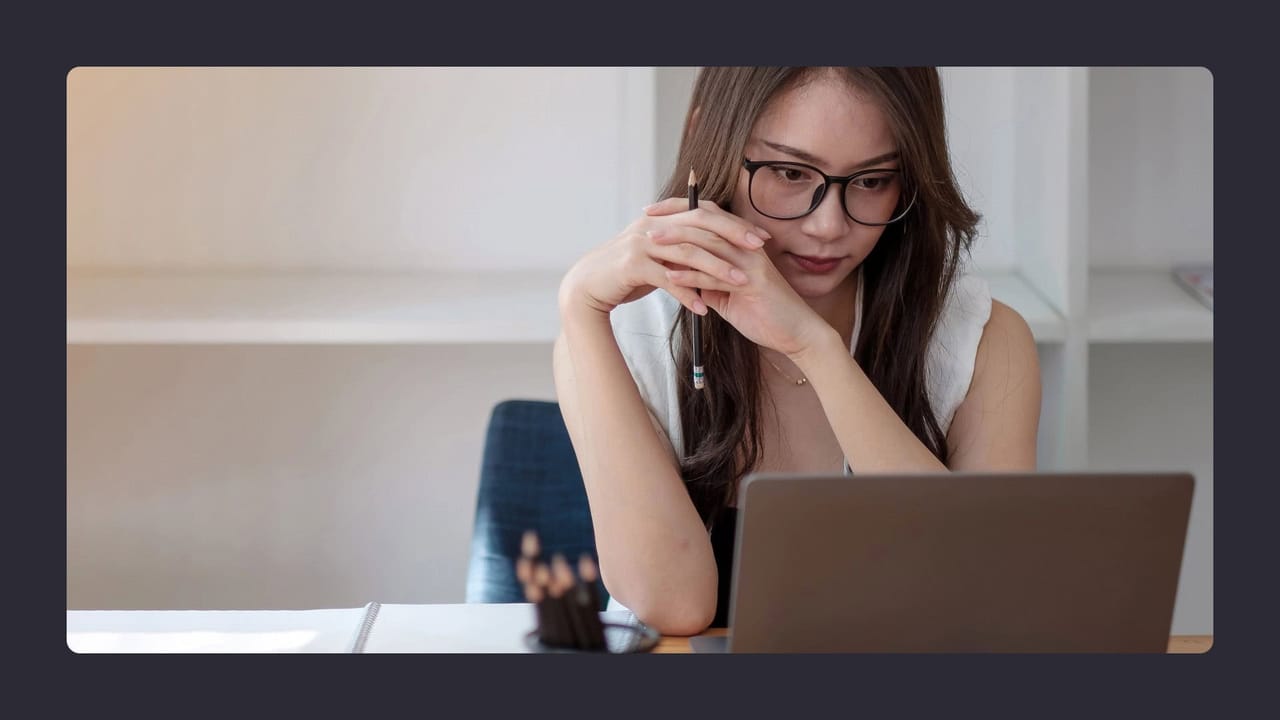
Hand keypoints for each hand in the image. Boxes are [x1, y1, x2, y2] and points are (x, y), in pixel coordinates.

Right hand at [558, 198, 773, 319]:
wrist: (588, 285)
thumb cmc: (625, 273)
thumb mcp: (656, 255)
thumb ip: (680, 249)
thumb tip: (712, 250)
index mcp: (661, 218)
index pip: (704, 212)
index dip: (734, 223)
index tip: (759, 236)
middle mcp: (652, 225)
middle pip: (700, 224)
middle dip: (732, 236)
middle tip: (759, 250)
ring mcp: (641, 244)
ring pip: (687, 252)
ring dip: (716, 268)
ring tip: (740, 282)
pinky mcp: (632, 266)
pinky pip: (668, 280)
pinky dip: (688, 294)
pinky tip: (704, 308)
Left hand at [641, 198, 831, 357]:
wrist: (796, 333)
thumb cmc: (763, 313)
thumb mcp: (729, 294)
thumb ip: (707, 281)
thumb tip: (679, 276)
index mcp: (741, 244)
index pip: (707, 215)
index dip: (678, 209)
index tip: (651, 211)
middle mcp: (747, 247)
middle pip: (706, 222)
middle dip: (673, 219)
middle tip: (645, 220)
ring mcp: (751, 264)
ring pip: (709, 245)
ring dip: (677, 243)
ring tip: (651, 244)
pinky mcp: (753, 284)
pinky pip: (716, 276)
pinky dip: (692, 277)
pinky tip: (671, 277)